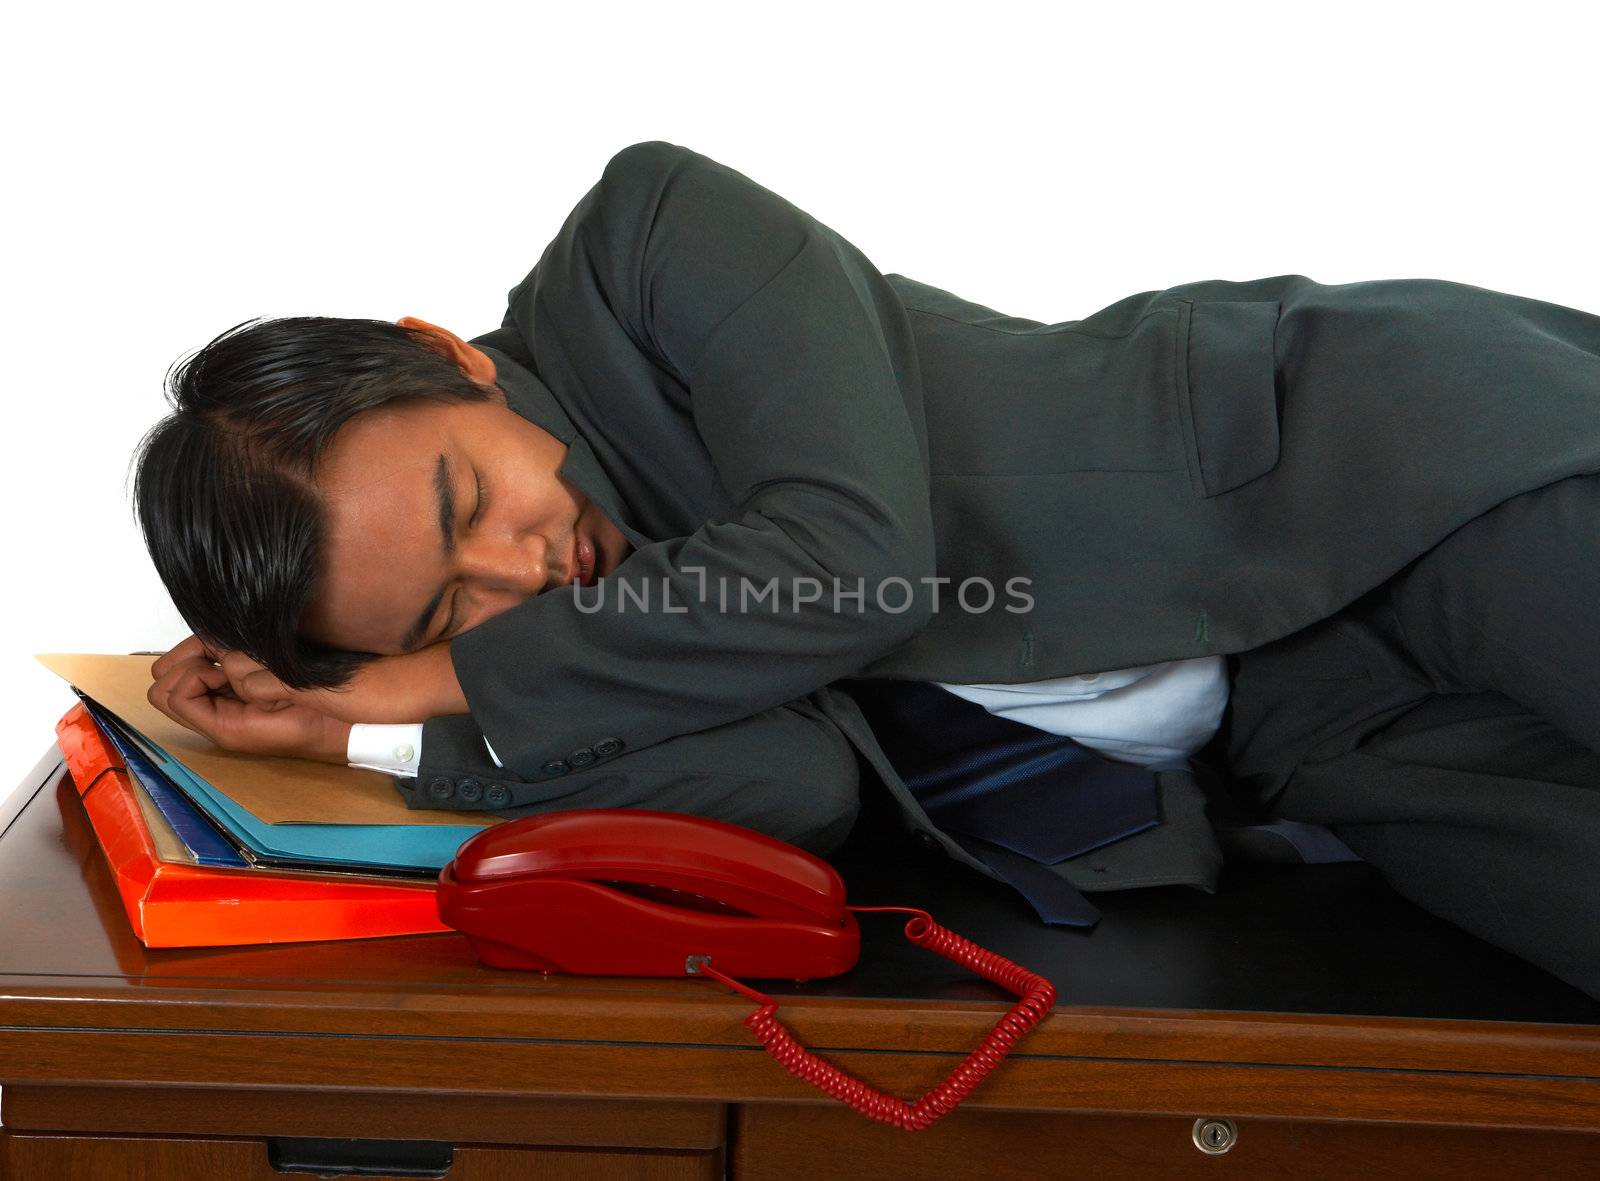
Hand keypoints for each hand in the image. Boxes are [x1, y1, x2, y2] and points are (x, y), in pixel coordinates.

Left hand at [147, 638, 351, 762]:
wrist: (349, 729)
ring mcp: (225, 701)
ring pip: (180, 672)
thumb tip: (228, 660)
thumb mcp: (292, 702)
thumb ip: (260, 684)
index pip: (172, 694)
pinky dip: (216, 653)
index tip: (225, 671)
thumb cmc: (325, 722)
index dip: (194, 674)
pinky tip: (245, 652)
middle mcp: (216, 714)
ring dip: (201, 656)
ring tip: (233, 651)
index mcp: (222, 726)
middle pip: (163, 684)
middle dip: (186, 662)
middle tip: (219, 657)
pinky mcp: (239, 688)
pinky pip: (206, 665)